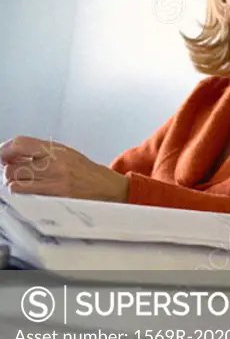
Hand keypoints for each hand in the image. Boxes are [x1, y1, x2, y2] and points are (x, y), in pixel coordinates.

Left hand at [0, 136, 128, 202]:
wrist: (109, 188)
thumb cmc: (87, 174)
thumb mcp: (67, 155)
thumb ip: (41, 154)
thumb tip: (11, 156)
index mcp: (57, 150)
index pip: (20, 143)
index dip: (5, 150)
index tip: (2, 156)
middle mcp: (56, 162)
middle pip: (14, 165)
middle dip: (9, 171)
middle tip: (14, 174)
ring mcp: (56, 179)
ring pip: (16, 181)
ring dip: (14, 184)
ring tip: (22, 185)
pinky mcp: (58, 195)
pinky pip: (27, 194)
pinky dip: (23, 194)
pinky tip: (29, 194)